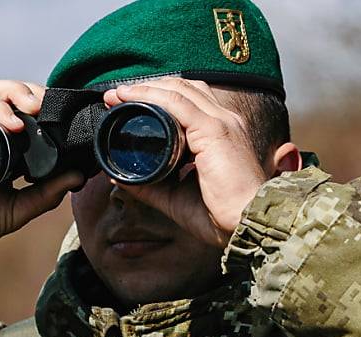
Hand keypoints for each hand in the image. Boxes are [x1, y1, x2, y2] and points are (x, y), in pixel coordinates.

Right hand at [0, 79, 86, 260]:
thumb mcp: (18, 210)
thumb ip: (47, 195)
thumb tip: (79, 176)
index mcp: (6, 147)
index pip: (26, 111)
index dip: (46, 105)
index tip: (67, 115)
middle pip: (10, 93)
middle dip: (32, 91)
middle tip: (50, 106)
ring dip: (14, 92)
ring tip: (33, 107)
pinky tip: (12, 124)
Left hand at [103, 79, 273, 246]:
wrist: (245, 225)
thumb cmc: (219, 215)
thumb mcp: (175, 196)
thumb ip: (150, 184)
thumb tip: (121, 177)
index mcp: (220, 133)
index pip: (188, 101)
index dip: (156, 97)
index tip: (125, 104)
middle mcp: (224, 121)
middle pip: (182, 89)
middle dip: (147, 88)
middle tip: (115, 96)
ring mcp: (221, 122)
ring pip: (178, 90)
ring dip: (145, 88)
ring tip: (117, 94)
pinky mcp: (214, 130)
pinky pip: (178, 103)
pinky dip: (151, 96)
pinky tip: (131, 97)